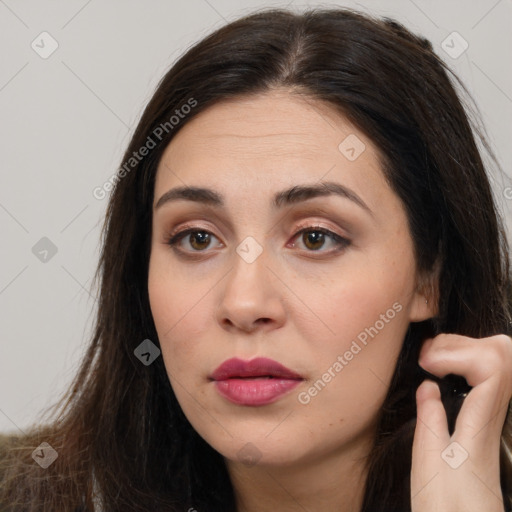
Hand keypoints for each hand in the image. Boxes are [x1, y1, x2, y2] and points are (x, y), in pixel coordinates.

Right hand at [410, 333, 511, 511]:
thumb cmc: (446, 506)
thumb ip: (429, 419)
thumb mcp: (427, 463)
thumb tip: (428, 386)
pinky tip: (438, 372)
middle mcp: (492, 417)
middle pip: (501, 354)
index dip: (458, 352)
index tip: (426, 363)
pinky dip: (462, 363)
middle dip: (461, 342)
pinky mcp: (483, 421)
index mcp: (479, 425)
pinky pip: (485, 377)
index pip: (492, 367)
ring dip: (462, 349)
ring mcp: (491, 417)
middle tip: (428, 356)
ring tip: (430, 360)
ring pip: (498, 361)